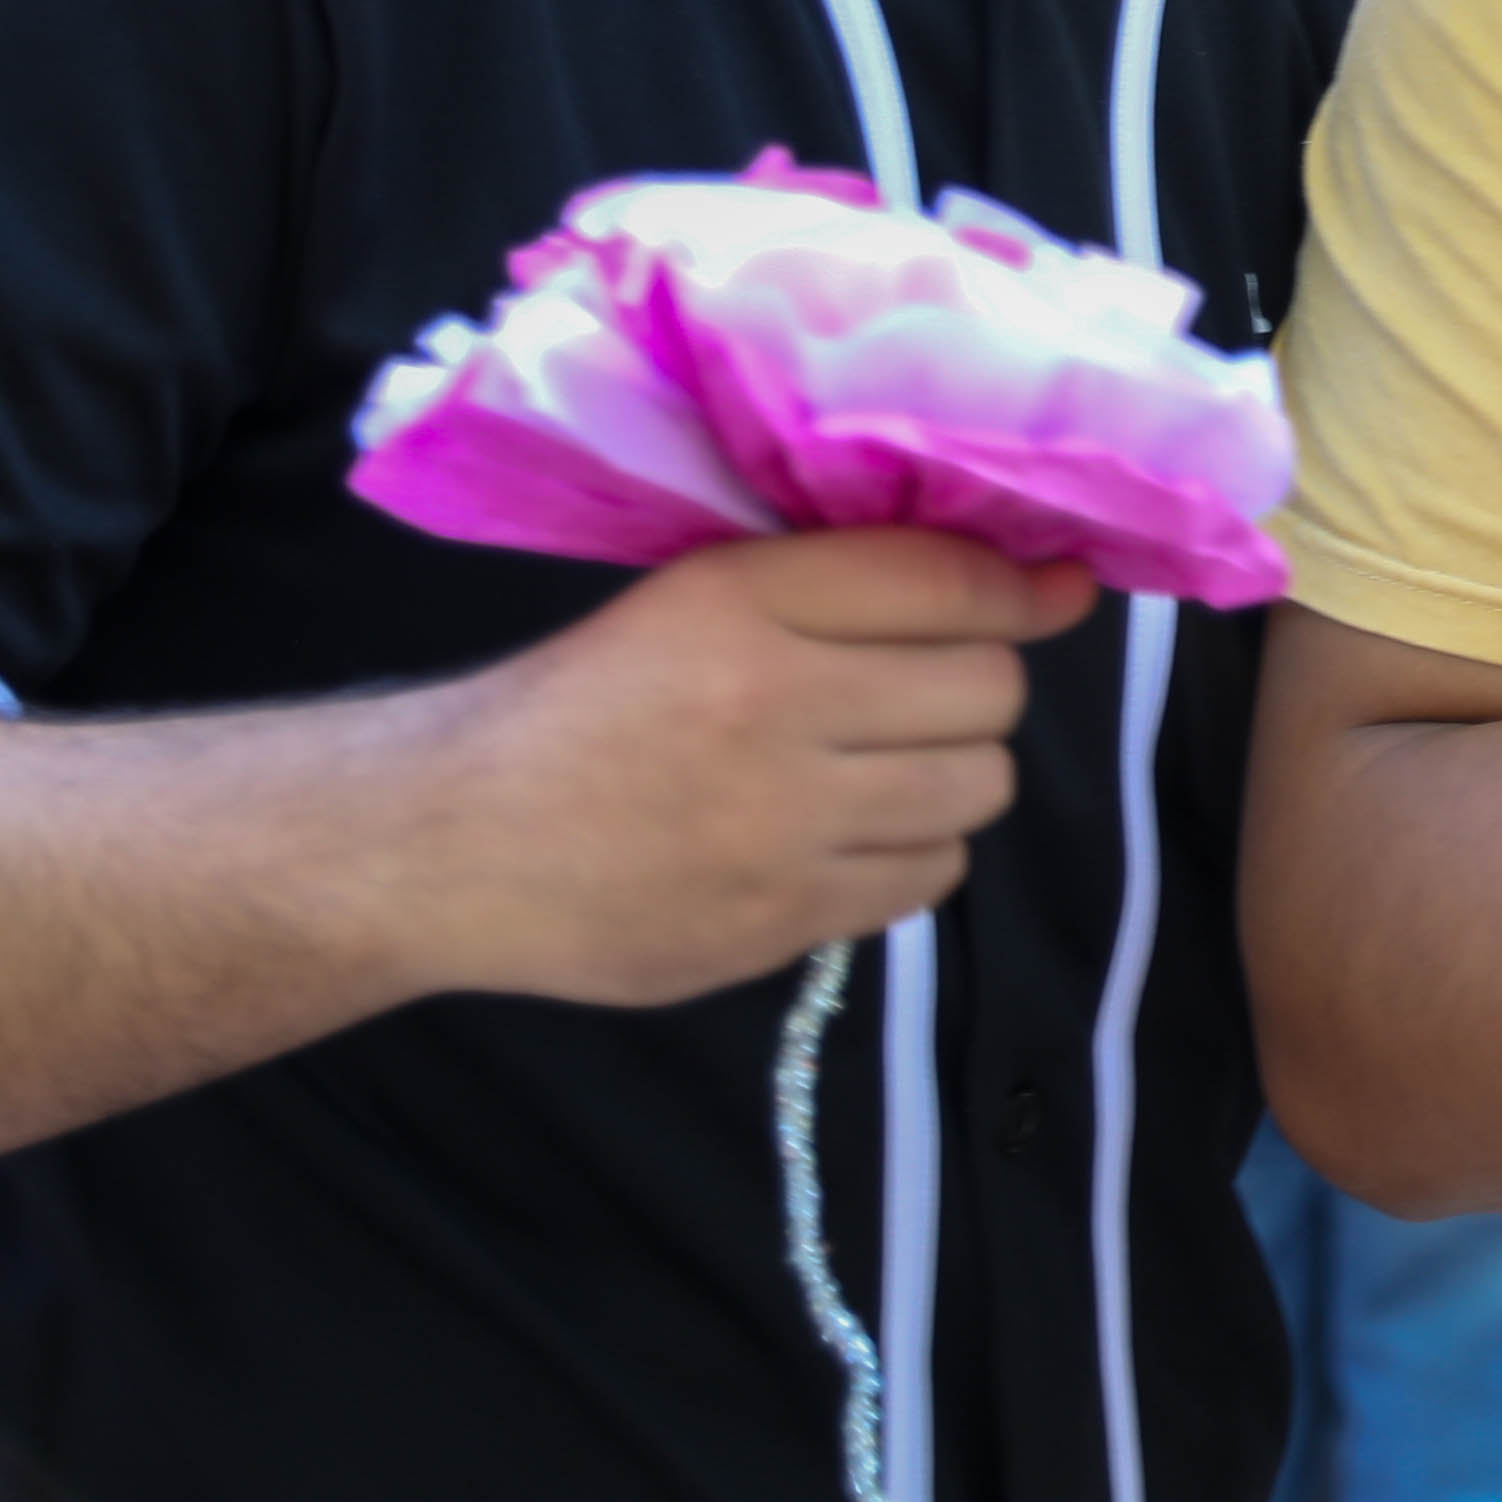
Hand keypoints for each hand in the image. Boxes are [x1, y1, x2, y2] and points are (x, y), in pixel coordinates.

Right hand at [408, 528, 1093, 1009]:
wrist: (447, 843)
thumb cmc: (583, 704)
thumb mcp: (692, 599)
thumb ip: (853, 580)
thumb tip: (1046, 583)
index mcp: (738, 601)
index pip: (948, 583)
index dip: (1024, 588)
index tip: (1054, 588)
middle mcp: (769, 706)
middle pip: (987, 691)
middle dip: (974, 687)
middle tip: (914, 693)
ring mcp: (777, 826)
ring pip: (976, 789)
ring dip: (949, 773)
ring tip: (875, 767)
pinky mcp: (776, 921)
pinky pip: (927, 878)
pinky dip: (910, 852)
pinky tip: (843, 833)